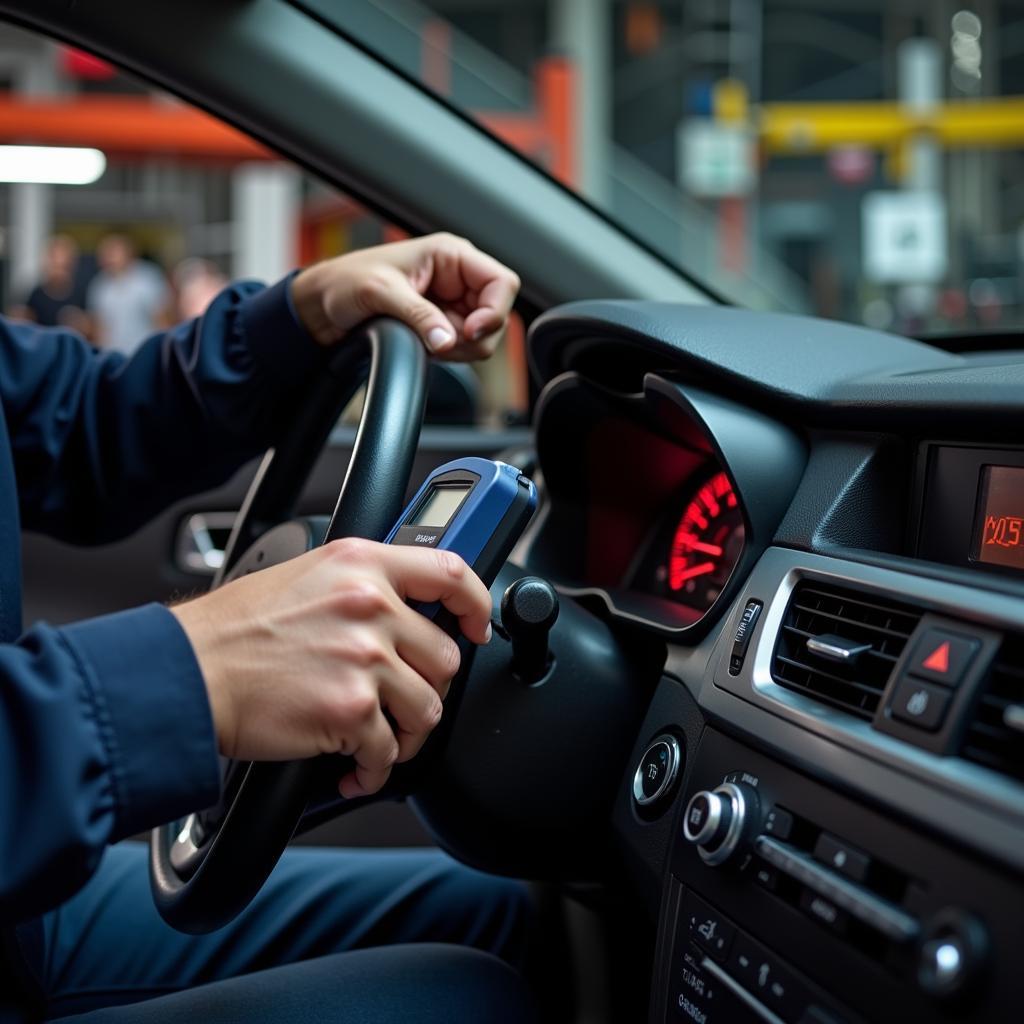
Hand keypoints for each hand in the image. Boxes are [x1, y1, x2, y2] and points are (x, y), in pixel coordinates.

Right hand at [171, 538, 491, 797]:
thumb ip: (362, 586)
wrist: (189, 673)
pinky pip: (388, 752)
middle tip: (398, 704)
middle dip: (426, 690)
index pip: (450, 573)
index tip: (478, 626)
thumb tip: (405, 613)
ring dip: (406, 735)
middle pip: (445, 658)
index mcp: (362, 565)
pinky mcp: (351, 708)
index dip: (476, 603)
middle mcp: (370, 605)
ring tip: (377, 741)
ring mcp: (364, 657)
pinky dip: (374, 769)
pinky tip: (354, 768)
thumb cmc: (235, 630)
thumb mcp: (307, 575)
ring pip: (427, 709)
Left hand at [290, 233, 519, 360]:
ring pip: (482, 337)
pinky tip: (422, 344)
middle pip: (497, 315)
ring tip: (421, 339)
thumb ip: (418, 315)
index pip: (503, 282)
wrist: (323, 305)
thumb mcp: (382, 293)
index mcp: (451, 255)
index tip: (468, 331)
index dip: (494, 311)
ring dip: (458, 348)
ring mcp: (453, 303)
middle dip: (472, 336)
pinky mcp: (444, 324)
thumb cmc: (346, 282)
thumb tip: (447, 340)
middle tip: (438, 341)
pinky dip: (448, 354)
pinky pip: (463, 348)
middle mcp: (459, 277)